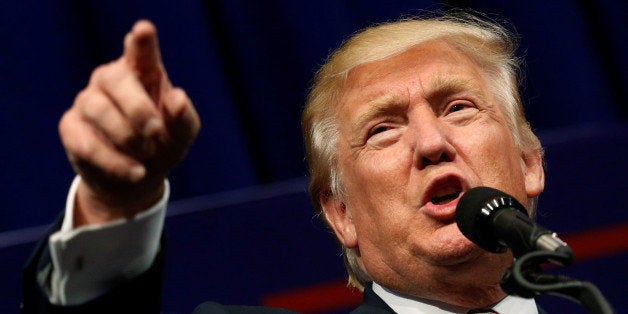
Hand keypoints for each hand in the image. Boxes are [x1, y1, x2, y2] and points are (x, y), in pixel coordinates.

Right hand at [59, 20, 199, 226]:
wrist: (136, 180)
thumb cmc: (162, 144)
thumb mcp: (181, 135)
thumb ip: (184, 118)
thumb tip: (177, 98)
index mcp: (143, 72)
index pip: (140, 50)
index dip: (142, 41)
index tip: (144, 30)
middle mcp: (112, 79)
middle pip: (116, 79)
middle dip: (137, 108)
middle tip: (155, 131)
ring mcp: (87, 101)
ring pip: (98, 110)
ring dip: (127, 137)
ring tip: (147, 154)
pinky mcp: (71, 127)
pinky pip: (87, 142)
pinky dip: (115, 161)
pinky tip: (135, 172)